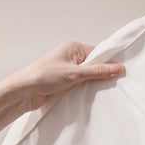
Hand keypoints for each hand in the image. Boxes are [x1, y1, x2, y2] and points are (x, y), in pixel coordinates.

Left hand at [5, 41, 123, 111]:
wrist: (24, 92)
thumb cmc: (43, 76)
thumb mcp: (75, 73)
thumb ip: (97, 71)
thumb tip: (117, 67)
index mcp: (72, 48)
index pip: (97, 53)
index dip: (108, 62)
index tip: (120, 72)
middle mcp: (70, 57)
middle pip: (93, 65)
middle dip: (101, 74)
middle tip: (112, 84)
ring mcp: (67, 70)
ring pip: (87, 77)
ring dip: (91, 84)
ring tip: (101, 91)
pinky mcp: (63, 83)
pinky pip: (80, 85)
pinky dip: (84, 90)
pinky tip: (89, 96)